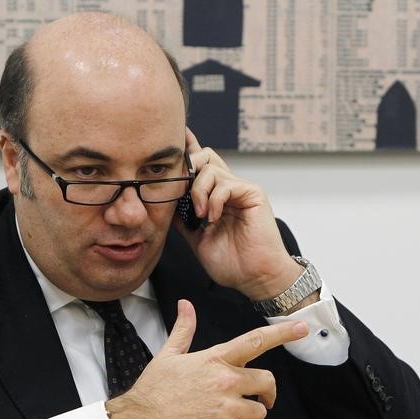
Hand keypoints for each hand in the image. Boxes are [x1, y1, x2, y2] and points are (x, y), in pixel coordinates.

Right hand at [106, 300, 308, 418]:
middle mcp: (225, 380)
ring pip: (259, 413)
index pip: (255, 341)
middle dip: (265, 393)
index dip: (282, 333)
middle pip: (267, 382)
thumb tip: (186, 305)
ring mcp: (226, 408)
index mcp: (215, 359)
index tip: (303, 328)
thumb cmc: (153, 390)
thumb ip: (184, 329)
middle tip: (259, 401)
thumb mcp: (169, 355)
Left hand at [175, 129, 304, 300]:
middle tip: (181, 191)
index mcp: (216, 198)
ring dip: (198, 191)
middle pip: (205, 156)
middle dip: (187, 167)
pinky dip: (214, 200)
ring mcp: (241, 190)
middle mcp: (229, 189)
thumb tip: (165, 203)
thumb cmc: (232, 263)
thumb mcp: (197, 238)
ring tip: (200, 216)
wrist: (255, 278)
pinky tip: (213, 218)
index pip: (201, 166)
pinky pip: (226, 184)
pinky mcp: (253, 194)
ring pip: (211, 168)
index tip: (174, 140)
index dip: (188, 150)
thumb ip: (183, 219)